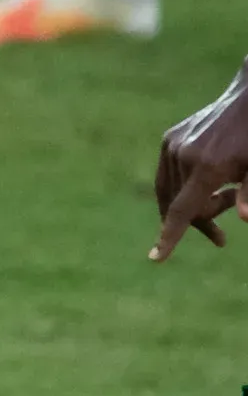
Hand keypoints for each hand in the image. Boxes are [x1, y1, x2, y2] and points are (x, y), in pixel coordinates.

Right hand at [151, 60, 247, 259]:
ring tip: (224, 197)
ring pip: (171, 191)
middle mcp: (184, 156)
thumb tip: (246, 220)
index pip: (184, 210)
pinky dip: (183, 187)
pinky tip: (207, 181)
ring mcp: (174, 146)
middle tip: (223, 230)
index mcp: (209, 167)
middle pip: (178, 205)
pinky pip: (169, 174)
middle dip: (199, 221)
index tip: (156, 258)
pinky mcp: (170, 138)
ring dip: (194, 203)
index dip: (171, 236)